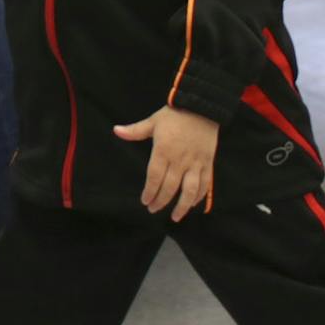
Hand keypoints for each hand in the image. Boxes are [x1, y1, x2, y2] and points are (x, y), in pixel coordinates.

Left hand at [113, 106, 218, 220]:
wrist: (202, 108)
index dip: (150, 191)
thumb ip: (135, 131)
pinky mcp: (208, 163)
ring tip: (174, 216)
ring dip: (181, 206)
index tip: (145, 201)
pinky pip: (205, 184)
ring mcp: (195, 163)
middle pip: (170, 187)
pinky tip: (192, 204)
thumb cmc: (175, 115)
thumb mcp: (153, 121)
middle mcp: (180, 160)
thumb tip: (116, 130)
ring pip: (189, 190)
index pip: (155, 177)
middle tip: (153, 209)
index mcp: (164, 151)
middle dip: (161, 201)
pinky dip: (199, 197)